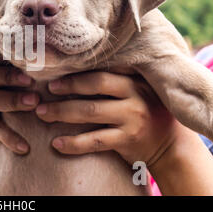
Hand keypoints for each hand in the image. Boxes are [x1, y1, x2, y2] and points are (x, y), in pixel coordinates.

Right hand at [0, 64, 39, 176]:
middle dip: (7, 77)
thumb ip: (18, 64)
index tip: (25, 53)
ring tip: (34, 102)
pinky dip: (11, 138)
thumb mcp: (6, 77)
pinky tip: (26, 146)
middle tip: (32, 80)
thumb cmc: (4, 92)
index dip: (3, 53)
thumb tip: (50, 50)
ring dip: (11, 100)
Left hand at [36, 71, 176, 165]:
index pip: (102, 68)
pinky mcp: (127, 140)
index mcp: (134, 78)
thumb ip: (115, 77)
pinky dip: (73, 143)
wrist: (171, 145)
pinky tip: (56, 144)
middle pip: (94, 85)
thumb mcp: (137, 89)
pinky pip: (95, 141)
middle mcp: (134, 94)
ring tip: (42, 113)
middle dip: (66, 87)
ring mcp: (131, 117)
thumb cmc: (145, 111)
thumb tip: (73, 66)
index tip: (54, 71)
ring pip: (90, 112)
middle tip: (45, 90)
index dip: (76, 70)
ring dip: (61, 112)